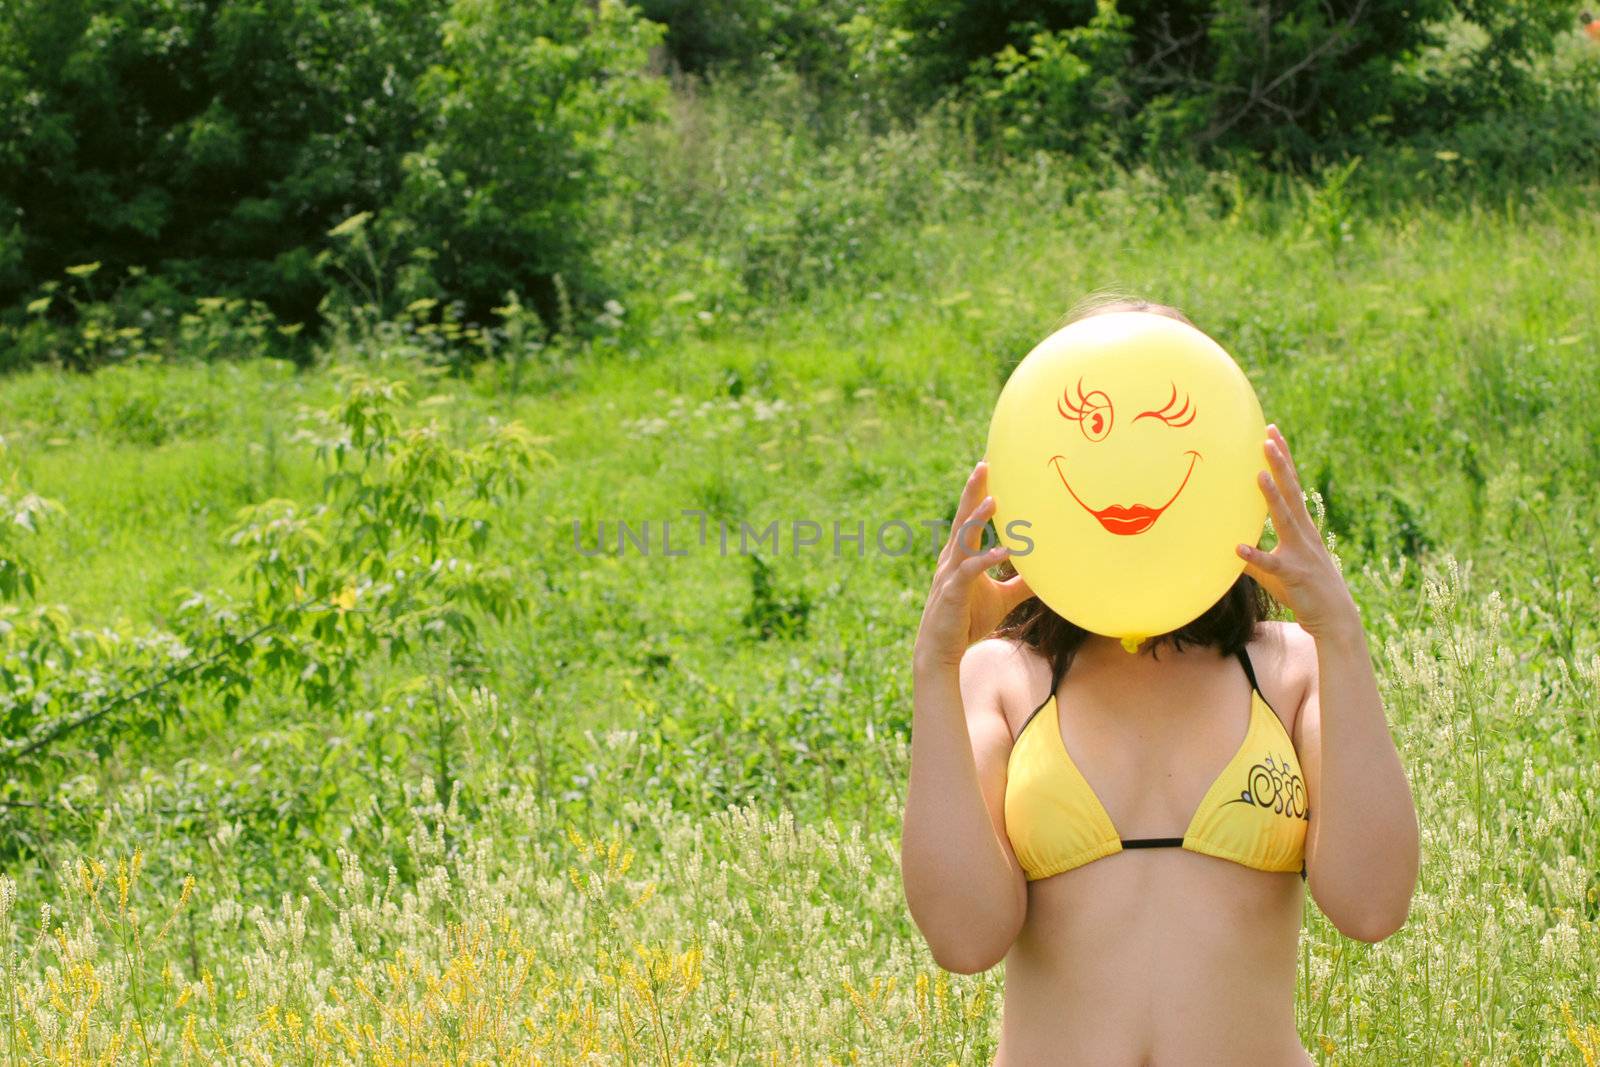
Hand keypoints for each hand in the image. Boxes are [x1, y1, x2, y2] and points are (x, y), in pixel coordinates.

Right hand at [914, 460, 1033, 671]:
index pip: (970, 518)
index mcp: (962, 555)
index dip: (978, 493)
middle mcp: (953, 558)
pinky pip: (969, 571)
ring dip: (977, 519)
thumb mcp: (1002, 599)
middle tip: (984, 465)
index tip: (988, 468)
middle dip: (973, 491)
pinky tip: (1003, 551)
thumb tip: (1046, 575)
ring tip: (993, 500)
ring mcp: (950, 573)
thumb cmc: (968, 620)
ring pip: (964, 539)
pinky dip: (985, 559)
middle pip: (963, 518)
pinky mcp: (953, 591)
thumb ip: (1021, 584)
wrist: (942, 649)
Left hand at [1235, 425, 1359, 640]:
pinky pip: (1272, 564)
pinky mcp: (1293, 574)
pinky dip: (1256, 556)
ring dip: (1272, 496)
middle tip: (1268, 437)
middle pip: (1291, 491)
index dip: (1282, 459)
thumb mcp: (1276, 570)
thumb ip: (1254, 558)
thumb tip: (1230, 550)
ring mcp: (1300, 552)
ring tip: (1259, 475)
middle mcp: (1303, 533)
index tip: (1272, 433)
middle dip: (1280, 464)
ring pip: (1286, 518)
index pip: (1291, 485)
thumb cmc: (1304, 590)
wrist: (1335, 618)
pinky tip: (1238, 547)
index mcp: (1301, 527)